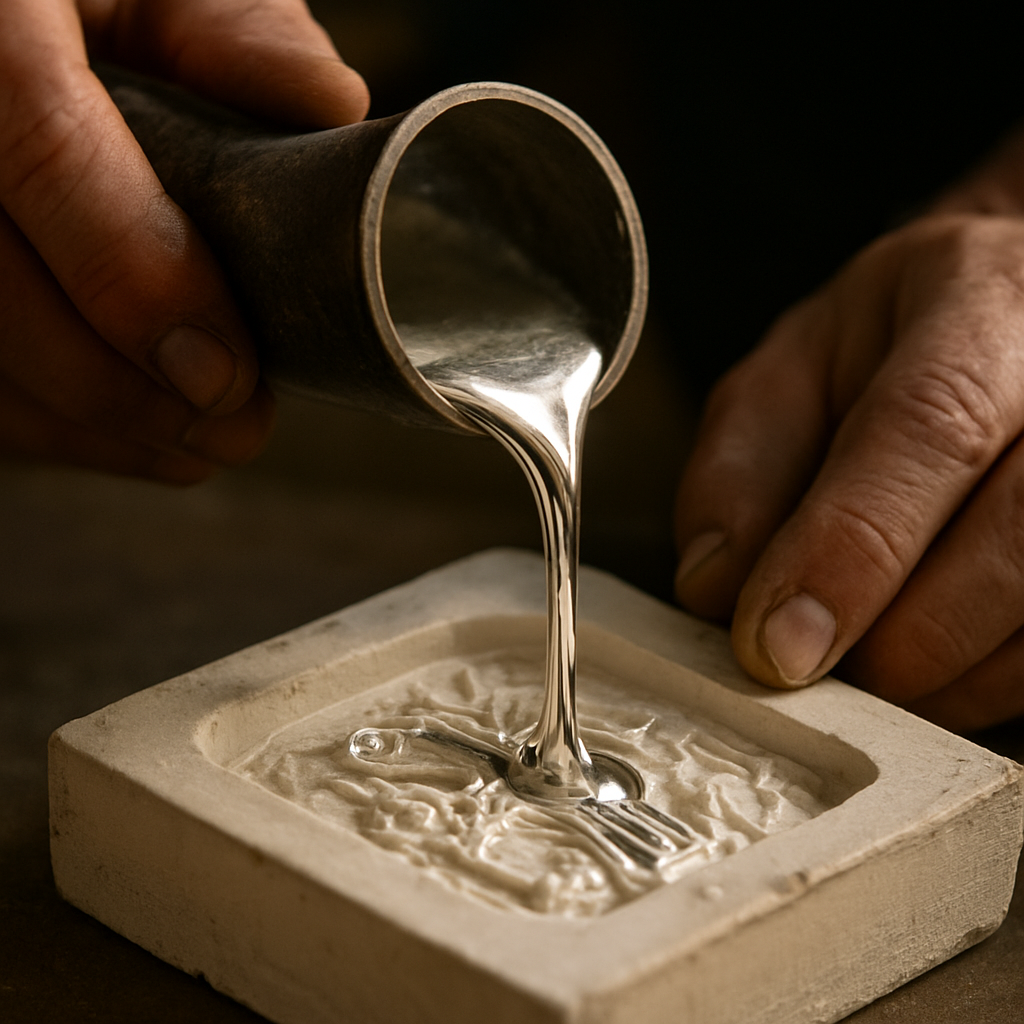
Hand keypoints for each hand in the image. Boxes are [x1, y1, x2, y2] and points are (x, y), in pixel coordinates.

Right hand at [0, 0, 368, 481]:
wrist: (13, 29)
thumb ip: (232, 29)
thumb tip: (330, 107)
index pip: (39, 148)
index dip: (131, 278)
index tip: (221, 376)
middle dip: (118, 389)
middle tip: (229, 429)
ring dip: (84, 425)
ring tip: (193, 448)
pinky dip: (45, 422)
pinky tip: (127, 436)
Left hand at [674, 208, 1023, 732]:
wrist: (1012, 324)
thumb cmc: (900, 349)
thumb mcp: (794, 373)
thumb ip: (740, 465)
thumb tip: (714, 585)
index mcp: (984, 303)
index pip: (932, 426)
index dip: (847, 550)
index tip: (776, 644)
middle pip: (1012, 537)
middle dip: (895, 638)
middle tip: (815, 659)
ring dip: (944, 676)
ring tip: (875, 647)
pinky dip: (988, 683)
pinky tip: (942, 653)